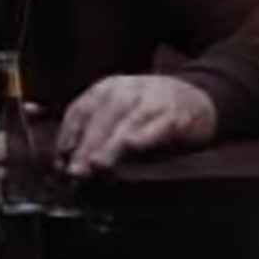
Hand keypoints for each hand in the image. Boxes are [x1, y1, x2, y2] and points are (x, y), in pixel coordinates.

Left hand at [55, 75, 217, 178]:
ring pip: (128, 120)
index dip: (69, 136)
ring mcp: (153, 99)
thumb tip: (65, 158)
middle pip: (101, 115)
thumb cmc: (149, 111)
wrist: (198, 97)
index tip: (60, 160)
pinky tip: (134, 145)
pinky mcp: (177, 113)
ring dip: (111, 143)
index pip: (80, 110)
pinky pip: (160, 123)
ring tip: (98, 163)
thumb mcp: (117, 113)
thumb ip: (92, 133)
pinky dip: (147, 133)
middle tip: (76, 169)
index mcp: (107, 89)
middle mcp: (128, 90)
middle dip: (87, 144)